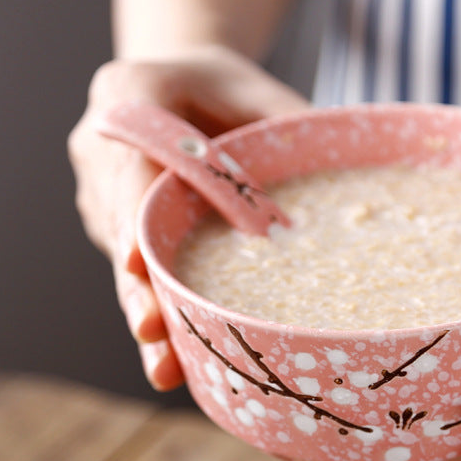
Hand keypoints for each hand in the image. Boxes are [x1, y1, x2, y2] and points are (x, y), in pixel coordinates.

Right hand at [68, 44, 308, 389]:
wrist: (186, 92)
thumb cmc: (230, 92)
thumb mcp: (264, 94)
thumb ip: (291, 128)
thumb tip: (358, 176)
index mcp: (130, 93)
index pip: (130, 156)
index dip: (133, 212)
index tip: (136, 259)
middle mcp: (102, 147)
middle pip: (119, 222)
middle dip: (137, 284)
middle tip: (153, 331)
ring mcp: (103, 192)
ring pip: (123, 258)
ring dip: (146, 311)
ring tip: (167, 368)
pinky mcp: (117, 227)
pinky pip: (136, 268)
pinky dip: (159, 308)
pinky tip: (176, 359)